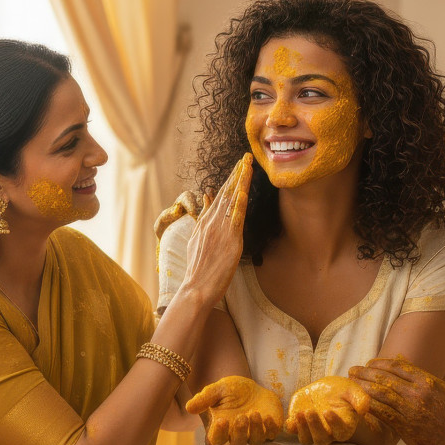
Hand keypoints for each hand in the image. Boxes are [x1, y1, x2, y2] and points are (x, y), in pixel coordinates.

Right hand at [182, 155, 252, 307]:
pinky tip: (243, 192)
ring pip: (232, 201)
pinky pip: (236, 219)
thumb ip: (203, 217)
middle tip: (247, 157)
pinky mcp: (230, 242)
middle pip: (227, 193)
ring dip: (241, 182)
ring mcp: (220, 231)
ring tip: (248, 165)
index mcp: (206, 222)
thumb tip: (207, 196)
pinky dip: (239, 205)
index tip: (239, 165)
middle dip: (237, 173)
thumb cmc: (198, 268)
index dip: (231, 178)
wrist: (195, 288)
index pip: (220, 195)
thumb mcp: (196, 238)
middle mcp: (212, 223)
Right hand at [186, 375, 283, 444]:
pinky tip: (268, 416)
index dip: (219, 433)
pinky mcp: (270, 429)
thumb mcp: (218, 389)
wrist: (253, 387)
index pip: (217, 440)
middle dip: (239, 433)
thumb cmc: (232, 390)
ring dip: (256, 431)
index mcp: (221, 429)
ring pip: (256, 443)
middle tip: (241, 417)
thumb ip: (205, 398)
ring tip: (255, 413)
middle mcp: (238, 435)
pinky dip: (271, 429)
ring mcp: (255, 434)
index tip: (221, 420)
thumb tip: (189, 408)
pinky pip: (272, 435)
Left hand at [284, 376, 372, 444]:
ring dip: (302, 429)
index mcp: (344, 426)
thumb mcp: (351, 389)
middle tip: (310, 411)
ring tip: (299, 413)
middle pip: (321, 441)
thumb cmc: (341, 390)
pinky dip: (290, 427)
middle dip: (315, 428)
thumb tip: (364, 408)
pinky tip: (290, 419)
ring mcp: (312, 430)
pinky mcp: (299, 423)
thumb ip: (359, 398)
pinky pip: (293, 431)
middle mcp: (328, 433)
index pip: (341, 432)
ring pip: (306, 439)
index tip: (328, 411)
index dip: (335, 425)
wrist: (325, 388)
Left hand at [348, 357, 444, 444]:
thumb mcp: (442, 392)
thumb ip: (422, 379)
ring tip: (351, 383)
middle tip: (352, 370)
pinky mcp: (406, 427)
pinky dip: (369, 405)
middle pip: (385, 378)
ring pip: (381, 394)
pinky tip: (359, 402)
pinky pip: (382, 413)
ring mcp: (411, 410)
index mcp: (428, 382)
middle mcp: (419, 393)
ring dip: (363, 387)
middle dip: (366, 372)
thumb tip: (403, 364)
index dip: (380, 363)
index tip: (369, 363)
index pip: (398, 367)